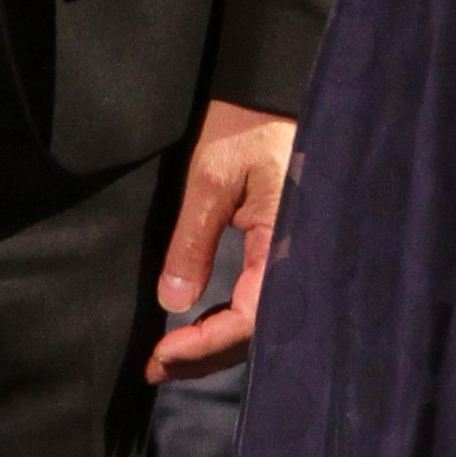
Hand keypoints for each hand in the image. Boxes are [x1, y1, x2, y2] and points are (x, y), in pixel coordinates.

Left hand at [148, 98, 295, 382]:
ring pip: (260, 321)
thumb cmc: (249, 123)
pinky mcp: (289, 248)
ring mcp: (297, 256)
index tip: (160, 354)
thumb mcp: (213, 176)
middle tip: (154, 368)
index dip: (204, 345)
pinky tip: (199, 327)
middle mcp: (301, 260)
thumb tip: (173, 303)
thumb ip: (194, 240)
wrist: (275, 87)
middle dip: (206, 356)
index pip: (249, 319)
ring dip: (216, 344)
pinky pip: (263, 297)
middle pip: (257, 332)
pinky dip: (229, 320)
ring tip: (169, 358)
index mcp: (290, 245)